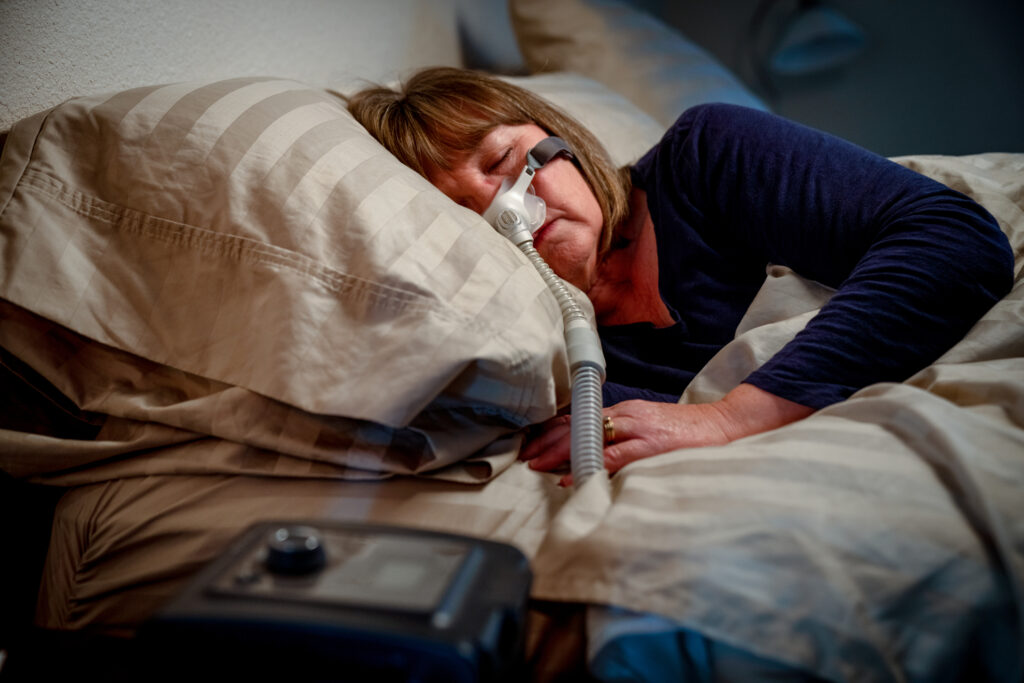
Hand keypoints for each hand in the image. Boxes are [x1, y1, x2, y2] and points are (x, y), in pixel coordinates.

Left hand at [519, 383, 813, 485]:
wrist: (728, 425)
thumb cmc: (690, 434)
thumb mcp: (651, 430)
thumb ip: (624, 439)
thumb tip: (593, 456)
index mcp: (627, 412)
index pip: (581, 417)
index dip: (552, 430)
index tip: (531, 443)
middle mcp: (628, 415)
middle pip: (578, 424)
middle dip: (547, 440)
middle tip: (525, 455)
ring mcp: (639, 429)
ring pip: (590, 436)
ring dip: (559, 451)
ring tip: (536, 464)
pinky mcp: (652, 446)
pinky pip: (613, 456)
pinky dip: (588, 464)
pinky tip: (570, 474)